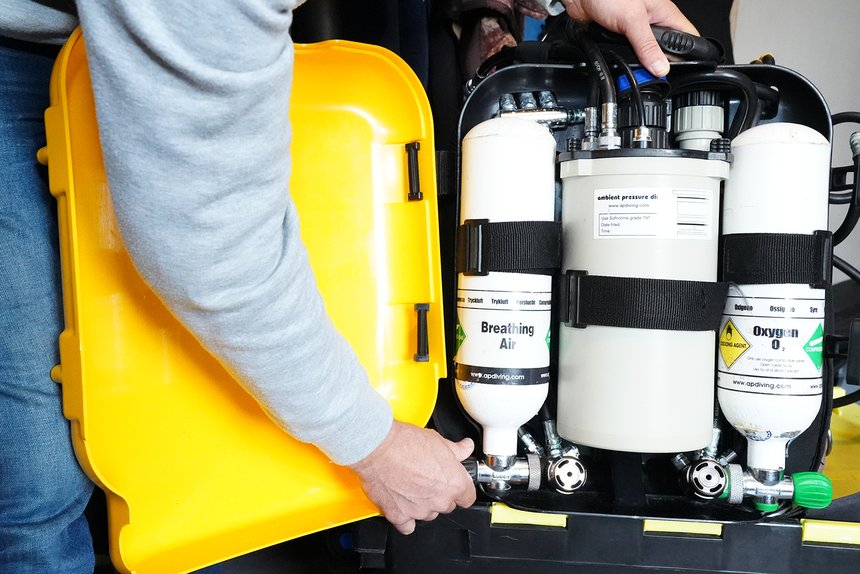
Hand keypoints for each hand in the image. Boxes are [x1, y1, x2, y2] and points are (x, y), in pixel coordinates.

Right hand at [349, 421, 476, 534]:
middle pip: (447, 506)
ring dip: (423, 505)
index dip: (461, 489)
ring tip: (412, 487)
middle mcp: (440, 500)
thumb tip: (465, 448)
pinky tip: (403, 504)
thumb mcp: (438, 441)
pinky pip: (407, 526)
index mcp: (454, 483)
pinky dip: (406, 518)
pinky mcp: (400, 516)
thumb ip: (456, 450)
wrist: (379, 448)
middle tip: (428, 479)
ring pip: (428, 515)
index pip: (468, 497)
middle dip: (440, 494)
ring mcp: (420, 511)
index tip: (455, 484)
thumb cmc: (406, 444)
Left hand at [560, 0, 698, 76]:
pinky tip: (620, 55)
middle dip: (658, 62)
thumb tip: (661, 68)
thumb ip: (647, 45)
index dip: (688, 54)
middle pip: (665, 50)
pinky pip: (627, 53)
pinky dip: (624, 56)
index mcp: (664, 14)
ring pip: (646, 54)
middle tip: (650, 69)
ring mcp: (637, 30)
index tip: (678, 70)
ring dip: (639, 60)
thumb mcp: (633, 20)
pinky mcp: (621, 36)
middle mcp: (653, 22)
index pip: (687, 36)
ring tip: (634, 62)